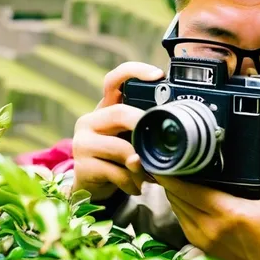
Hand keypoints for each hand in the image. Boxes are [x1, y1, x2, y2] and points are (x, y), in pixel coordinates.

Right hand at [72, 62, 164, 200]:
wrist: (91, 187)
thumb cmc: (116, 159)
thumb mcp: (131, 140)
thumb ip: (145, 130)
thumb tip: (178, 128)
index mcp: (104, 109)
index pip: (114, 80)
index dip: (135, 72)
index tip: (159, 74)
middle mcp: (89, 120)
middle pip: (120, 113)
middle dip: (144, 127)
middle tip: (160, 140)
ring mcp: (82, 142)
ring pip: (121, 148)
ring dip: (142, 165)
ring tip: (149, 176)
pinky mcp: (82, 165)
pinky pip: (117, 172)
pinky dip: (132, 182)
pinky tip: (135, 187)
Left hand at [155, 128, 259, 259]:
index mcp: (227, 212)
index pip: (188, 189)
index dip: (171, 175)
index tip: (161, 160)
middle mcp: (210, 226)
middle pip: (177, 199)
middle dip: (168, 181)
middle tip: (164, 163)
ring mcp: (204, 240)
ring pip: (177, 212)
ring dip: (172, 196)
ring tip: (170, 177)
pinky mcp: (202, 249)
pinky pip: (182, 224)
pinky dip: (179, 210)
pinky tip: (182, 199)